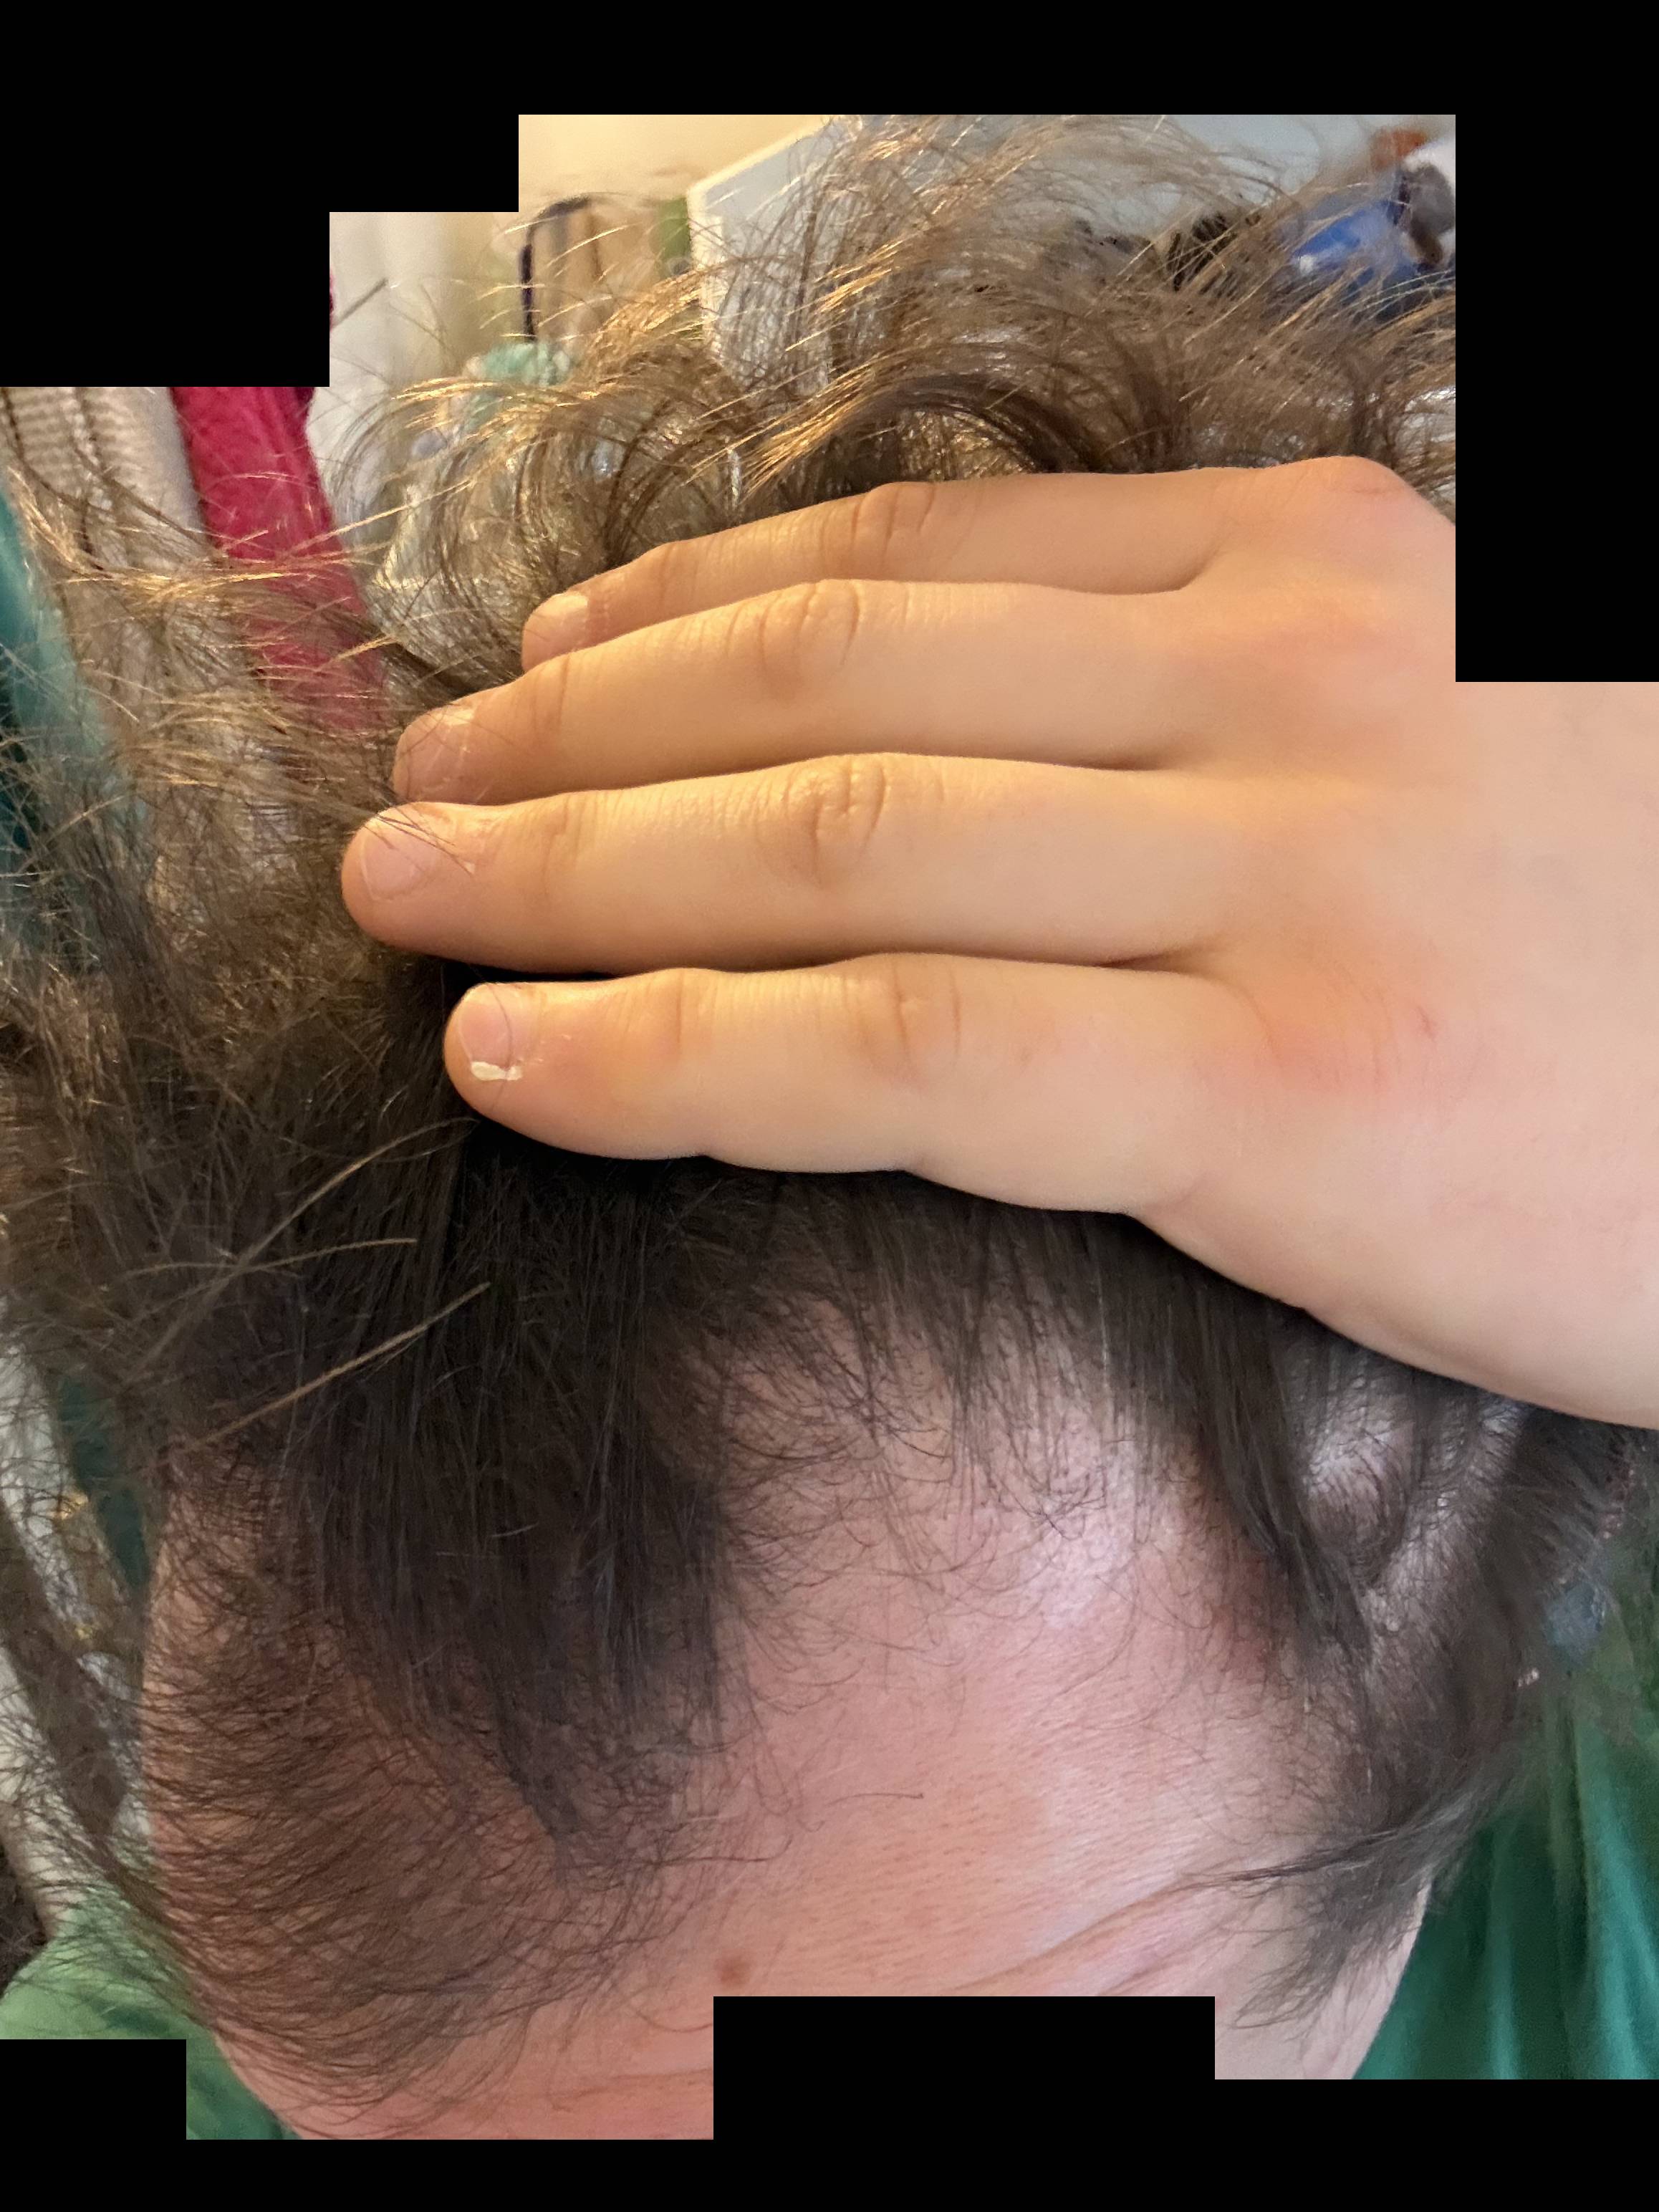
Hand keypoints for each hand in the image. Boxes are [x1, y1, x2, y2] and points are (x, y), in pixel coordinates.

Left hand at [340, 464, 1658, 1427]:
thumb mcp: (1479, 722)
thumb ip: (1260, 698)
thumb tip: (1038, 731)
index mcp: (1335, 571)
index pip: (928, 557)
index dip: (695, 607)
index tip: (556, 659)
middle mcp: (1284, 679)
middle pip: (833, 678)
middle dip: (581, 730)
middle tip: (423, 782)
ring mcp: (1277, 876)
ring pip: (828, 843)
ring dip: (572, 869)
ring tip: (409, 898)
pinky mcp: (1277, 1090)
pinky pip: (900, 1051)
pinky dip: (678, 1056)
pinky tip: (521, 1062)